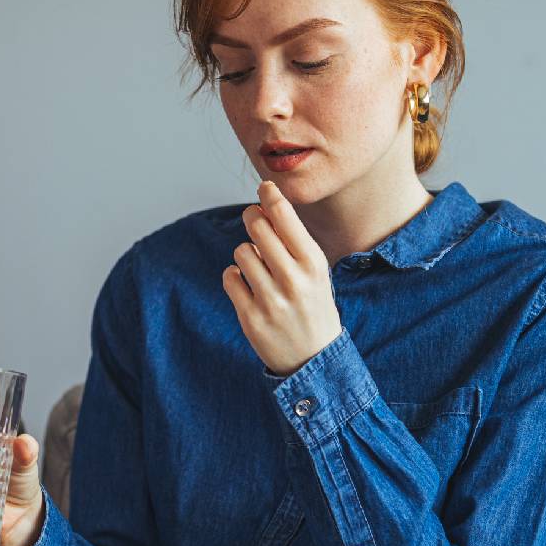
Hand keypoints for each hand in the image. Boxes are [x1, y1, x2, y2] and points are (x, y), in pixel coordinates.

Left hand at [222, 180, 342, 376]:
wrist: (315, 358)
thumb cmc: (313, 306)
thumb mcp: (316, 272)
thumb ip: (293, 242)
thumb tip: (264, 206)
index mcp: (313, 264)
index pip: (284, 215)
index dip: (270, 195)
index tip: (264, 188)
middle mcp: (293, 280)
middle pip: (258, 227)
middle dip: (253, 218)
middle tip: (255, 221)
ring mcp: (271, 300)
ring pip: (241, 252)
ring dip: (246, 254)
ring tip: (258, 267)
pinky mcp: (251, 317)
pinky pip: (229, 277)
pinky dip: (235, 277)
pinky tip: (248, 286)